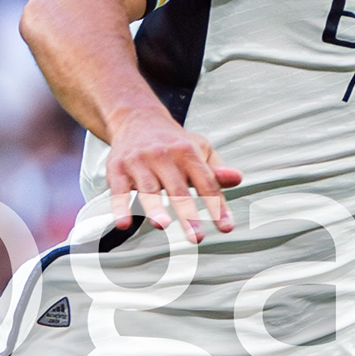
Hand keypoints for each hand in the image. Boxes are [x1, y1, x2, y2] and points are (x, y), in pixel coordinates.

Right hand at [103, 111, 241, 241]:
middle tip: (196, 236)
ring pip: (148, 189)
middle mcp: (164, 156)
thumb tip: (237, 178)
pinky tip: (123, 223)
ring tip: (162, 225)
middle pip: (178, 189)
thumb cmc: (173, 142)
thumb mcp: (200, 150)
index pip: (206, 182)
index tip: (225, 228)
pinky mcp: (117, 170)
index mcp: (188, 152)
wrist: (137, 119)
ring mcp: (139, 162)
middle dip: (187, 214)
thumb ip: (216, 170)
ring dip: (155, 208)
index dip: (217, 206)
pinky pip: (118, 191)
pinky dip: (120, 208)